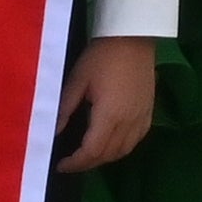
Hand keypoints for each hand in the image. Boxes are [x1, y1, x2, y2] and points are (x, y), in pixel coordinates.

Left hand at [60, 36, 157, 171]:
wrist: (133, 37)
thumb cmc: (101, 56)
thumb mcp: (77, 80)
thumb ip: (65, 109)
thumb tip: (53, 131)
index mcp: (109, 115)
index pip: (92, 151)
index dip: (75, 163)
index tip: (60, 165)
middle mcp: (128, 122)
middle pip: (108, 155)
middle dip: (87, 164)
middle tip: (70, 163)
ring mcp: (141, 118)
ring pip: (124, 151)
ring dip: (105, 158)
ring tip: (88, 156)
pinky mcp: (148, 112)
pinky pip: (136, 140)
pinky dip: (122, 148)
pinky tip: (111, 144)